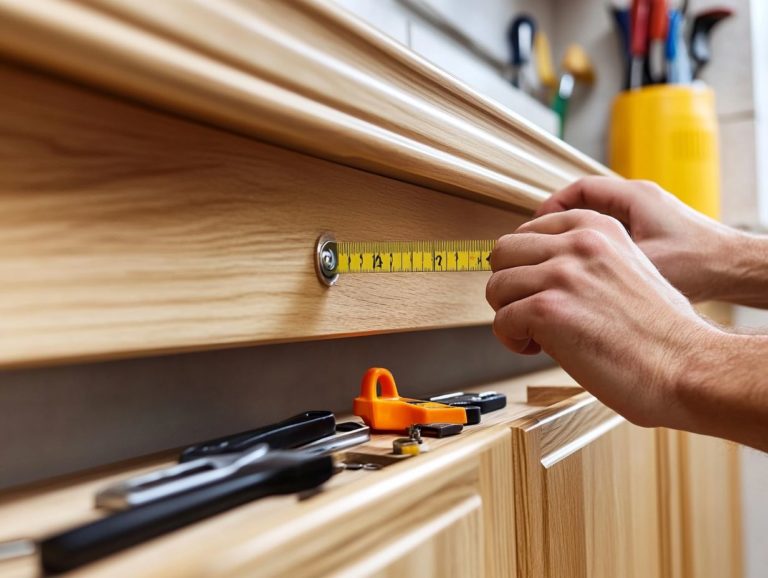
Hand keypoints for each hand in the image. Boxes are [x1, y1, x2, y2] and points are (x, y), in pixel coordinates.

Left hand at [486, 208, 719, 427]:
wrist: (687, 367)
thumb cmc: (661, 332)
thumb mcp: (628, 268)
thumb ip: (587, 260)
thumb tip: (543, 269)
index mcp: (598, 228)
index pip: (529, 229)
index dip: (523, 263)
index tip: (532, 285)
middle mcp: (579, 243)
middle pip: (504, 251)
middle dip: (508, 284)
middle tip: (526, 309)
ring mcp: (562, 274)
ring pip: (496, 285)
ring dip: (508, 313)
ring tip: (535, 333)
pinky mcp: (548, 309)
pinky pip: (501, 321)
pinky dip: (511, 340)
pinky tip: (537, 348)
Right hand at [536, 176, 738, 301]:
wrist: (738, 270)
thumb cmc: (700, 264)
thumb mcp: (644, 263)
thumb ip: (603, 262)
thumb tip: (561, 273)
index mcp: (634, 198)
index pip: (580, 189)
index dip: (551, 206)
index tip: (534, 227)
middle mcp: (640, 200)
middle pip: (586, 200)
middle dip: (558, 219)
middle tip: (538, 241)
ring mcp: (648, 215)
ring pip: (599, 217)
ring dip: (577, 232)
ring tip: (556, 255)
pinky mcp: (655, 231)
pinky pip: (613, 231)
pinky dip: (595, 244)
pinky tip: (586, 267)